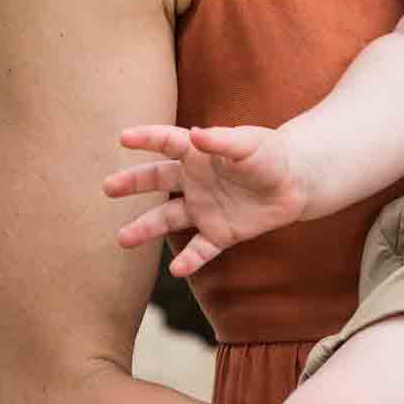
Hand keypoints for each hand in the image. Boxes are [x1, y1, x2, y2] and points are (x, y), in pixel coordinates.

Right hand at [102, 122, 305, 276]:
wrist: (296, 183)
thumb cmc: (270, 155)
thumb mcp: (250, 143)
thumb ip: (222, 141)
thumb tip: (195, 135)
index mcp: (199, 153)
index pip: (168, 142)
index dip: (147, 138)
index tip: (123, 137)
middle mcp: (195, 181)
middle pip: (157, 180)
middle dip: (132, 183)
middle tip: (107, 187)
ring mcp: (204, 208)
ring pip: (168, 219)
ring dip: (146, 228)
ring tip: (122, 238)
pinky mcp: (220, 234)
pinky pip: (200, 249)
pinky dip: (189, 260)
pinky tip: (177, 269)